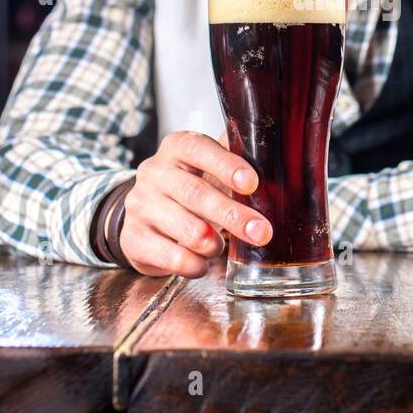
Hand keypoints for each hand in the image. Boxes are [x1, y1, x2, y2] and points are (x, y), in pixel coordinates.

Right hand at [117, 131, 269, 277]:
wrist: (144, 218)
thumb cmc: (189, 190)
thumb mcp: (207, 169)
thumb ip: (235, 164)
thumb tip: (278, 165)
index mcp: (176, 148)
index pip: (197, 148)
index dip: (225, 165)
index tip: (251, 183)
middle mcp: (154, 173)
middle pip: (195, 193)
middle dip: (233, 216)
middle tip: (261, 232)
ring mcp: (140, 206)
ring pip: (186, 229)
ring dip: (213, 244)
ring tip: (221, 246)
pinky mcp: (134, 239)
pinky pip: (173, 257)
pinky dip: (195, 264)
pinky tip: (203, 262)